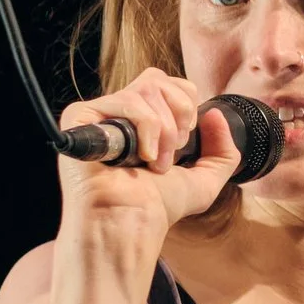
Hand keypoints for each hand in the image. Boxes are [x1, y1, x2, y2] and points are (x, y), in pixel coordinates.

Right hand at [54, 68, 242, 248]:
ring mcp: (99, 113)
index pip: (170, 84)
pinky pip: (128, 100)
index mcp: (142, 120)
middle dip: (180, 114)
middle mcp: (119, 113)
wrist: (130, 223)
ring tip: (155, 162)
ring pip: (148, 88)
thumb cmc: (157, 208)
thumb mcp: (204, 180)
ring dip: (164, 130)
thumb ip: (223, 150)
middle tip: (172, 151)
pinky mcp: (81, 116)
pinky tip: (140, 157)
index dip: (187, 106)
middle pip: (159, 79)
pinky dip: (146, 129)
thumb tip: (216, 114)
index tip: (184, 143)